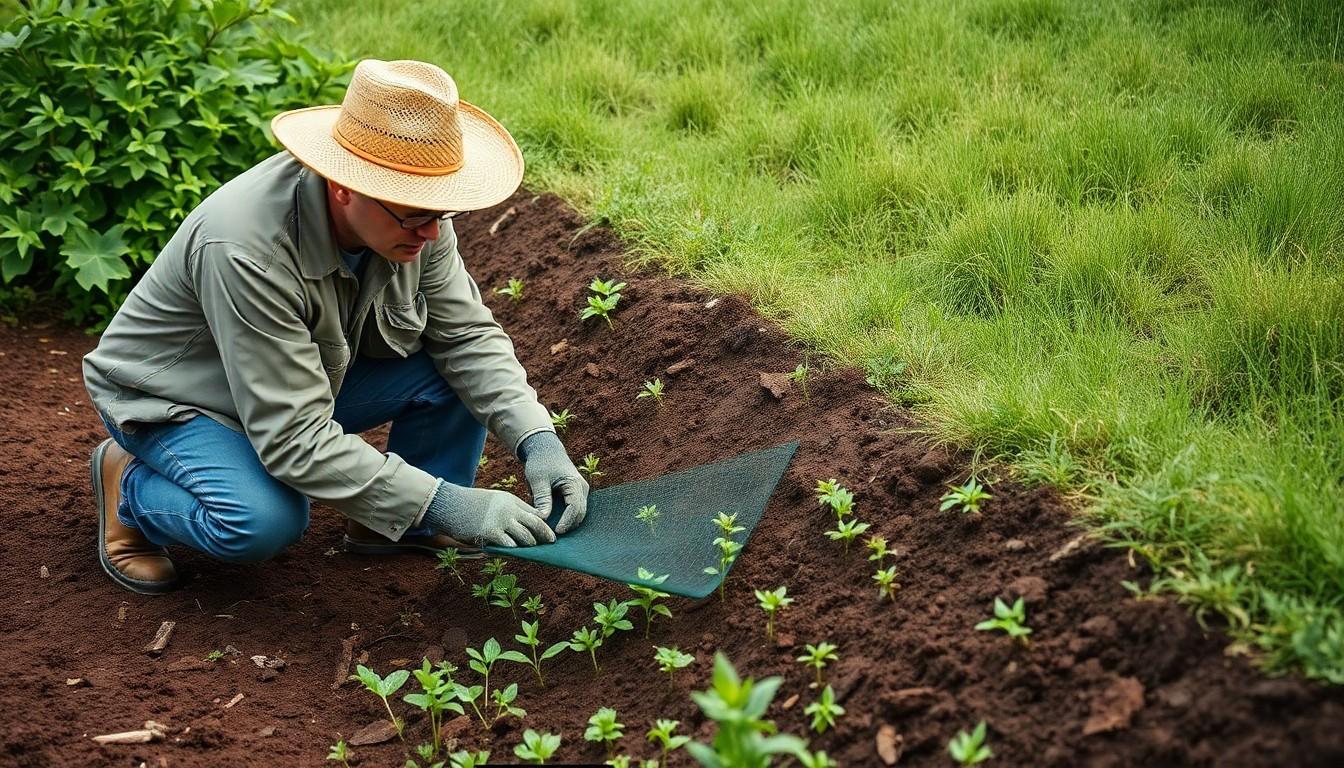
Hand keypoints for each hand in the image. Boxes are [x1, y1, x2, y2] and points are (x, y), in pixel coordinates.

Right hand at [422, 483, 554, 546]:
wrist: (448, 504)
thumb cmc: (469, 504)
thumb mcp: (493, 499)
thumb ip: (508, 509)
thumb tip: (522, 523)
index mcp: (510, 500)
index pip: (534, 512)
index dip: (544, 523)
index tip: (549, 531)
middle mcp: (509, 510)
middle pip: (535, 524)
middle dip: (546, 534)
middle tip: (551, 542)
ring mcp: (500, 521)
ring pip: (525, 537)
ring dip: (530, 545)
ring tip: (533, 550)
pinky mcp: (490, 533)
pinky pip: (509, 545)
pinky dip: (513, 550)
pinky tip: (515, 553)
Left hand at [520, 431, 588, 533]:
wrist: (545, 449)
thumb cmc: (541, 462)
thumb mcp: (538, 479)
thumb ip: (542, 498)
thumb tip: (543, 518)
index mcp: (574, 483)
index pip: (575, 508)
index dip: (567, 522)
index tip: (556, 532)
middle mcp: (582, 488)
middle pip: (580, 513)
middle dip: (568, 525)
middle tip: (553, 536)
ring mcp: (580, 491)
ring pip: (578, 513)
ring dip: (568, 523)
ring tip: (553, 532)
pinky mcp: (575, 494)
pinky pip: (574, 509)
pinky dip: (567, 517)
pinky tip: (555, 524)